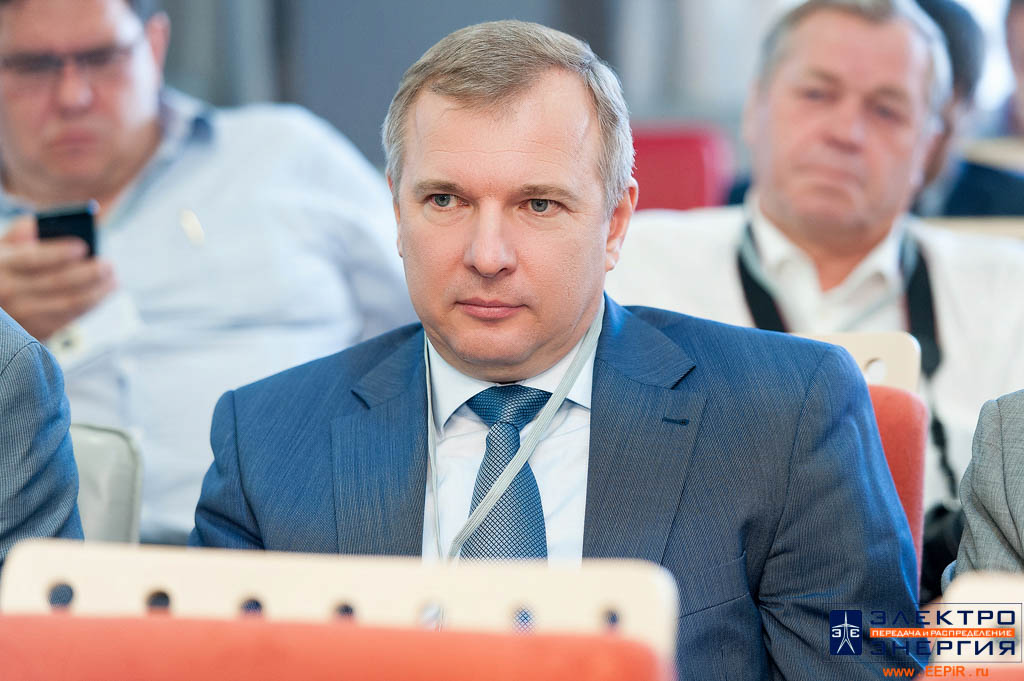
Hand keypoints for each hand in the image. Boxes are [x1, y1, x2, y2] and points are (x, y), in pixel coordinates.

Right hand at [0, 215, 115, 339]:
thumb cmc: (4, 269)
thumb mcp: (3, 248)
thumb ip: (22, 234)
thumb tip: (48, 225)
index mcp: (1, 266)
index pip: (33, 258)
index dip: (60, 253)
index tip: (83, 246)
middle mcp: (9, 293)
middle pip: (58, 283)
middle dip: (89, 273)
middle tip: (109, 264)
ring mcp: (22, 316)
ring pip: (69, 304)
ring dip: (97, 292)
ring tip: (113, 280)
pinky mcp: (36, 332)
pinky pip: (69, 319)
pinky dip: (89, 305)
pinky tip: (101, 294)